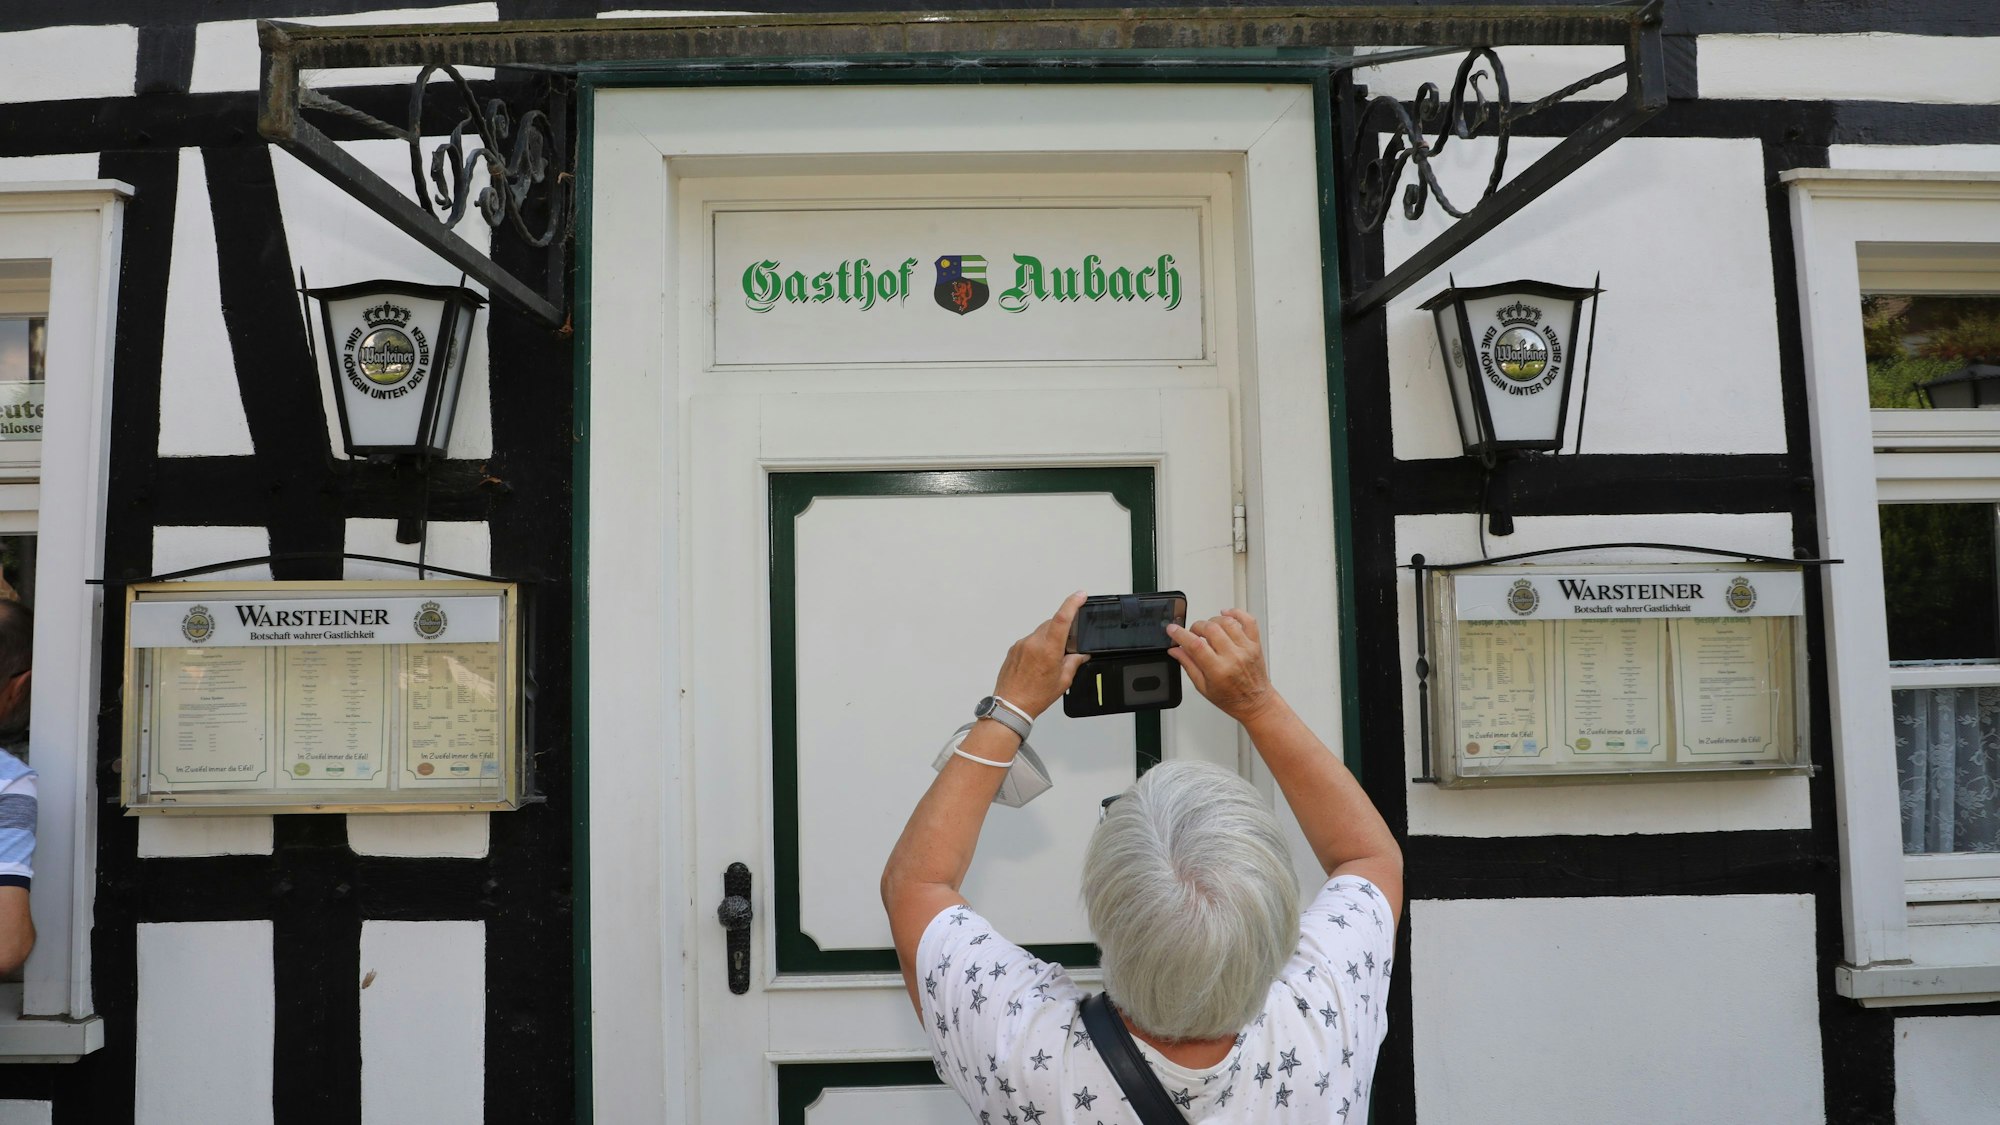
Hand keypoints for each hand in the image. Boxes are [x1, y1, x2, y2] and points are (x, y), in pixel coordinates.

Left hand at [991, 592, 1091, 718]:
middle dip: (1062, 630)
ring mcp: (1021, 644)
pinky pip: (1030, 641)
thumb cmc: (1034, 696)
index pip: (1062, 618)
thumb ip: (1074, 662)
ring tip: (1050, 661)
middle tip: (1067, 646)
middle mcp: (1033, 643)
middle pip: (1051, 624)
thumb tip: (1081, 654)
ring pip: (1040, 632)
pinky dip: (1037, 646)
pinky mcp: (1014, 649)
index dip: (1072, 603)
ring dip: (1049, 639)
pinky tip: (1038, 663)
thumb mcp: (1063, 681)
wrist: (1011, 705)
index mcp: (1048, 649)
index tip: (1080, 595)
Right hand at [1167, 609, 1278, 722]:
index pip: (1195, 645)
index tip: (1172, 630)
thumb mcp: (1203, 687)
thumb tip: (1175, 650)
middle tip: (1192, 633)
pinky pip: (1248, 621)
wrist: (1255, 703)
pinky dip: (1236, 613)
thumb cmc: (1231, 698)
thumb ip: (1188, 665)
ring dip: (1212, 621)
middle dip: (1196, 627)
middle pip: (1210, 629)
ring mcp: (1246, 648)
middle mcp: (1233, 657)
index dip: (1180, 634)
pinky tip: (1226, 614)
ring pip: (1226, 622)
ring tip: (1208, 629)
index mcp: (1218, 670)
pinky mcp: (1255, 644)